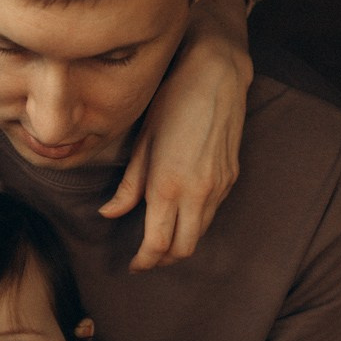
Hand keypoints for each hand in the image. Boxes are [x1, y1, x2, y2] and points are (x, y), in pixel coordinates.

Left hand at [99, 17, 250, 272]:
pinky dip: (195, 220)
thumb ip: (129, 185)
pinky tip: (180, 210)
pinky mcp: (230, 176)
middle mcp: (198, 192)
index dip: (144, 262)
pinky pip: (212, 211)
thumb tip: (109, 213)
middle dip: (163, 259)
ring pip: (200, 233)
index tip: (133, 265)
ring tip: (160, 237)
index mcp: (169, 185)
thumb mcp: (142, 142)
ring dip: (180, 241)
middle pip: (183, 249)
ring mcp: (219, 185)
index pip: (158, 244)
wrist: (216, 74)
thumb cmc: (171, 101)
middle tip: (145, 257)